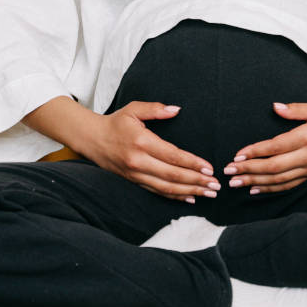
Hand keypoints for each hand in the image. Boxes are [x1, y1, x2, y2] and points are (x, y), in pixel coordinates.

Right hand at [81, 101, 218, 202]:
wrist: (91, 139)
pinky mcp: (134, 181)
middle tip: (215, 184)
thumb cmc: (116, 122)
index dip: (192, 163)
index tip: (209, 167)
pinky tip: (189, 198)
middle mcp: (139, 161)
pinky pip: (157, 191)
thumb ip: (156, 108)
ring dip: (189, 191)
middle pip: (172, 175)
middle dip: (196, 181)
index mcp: (141, 141)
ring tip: (208, 193)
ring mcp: (136, 174)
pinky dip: (174, 196)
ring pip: (166, 187)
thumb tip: (176, 109)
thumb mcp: (133, 109)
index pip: (172, 155)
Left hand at [224, 101, 306, 194]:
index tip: (238, 154)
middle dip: (249, 170)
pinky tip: (256, 190)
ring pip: (279, 180)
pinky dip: (271, 189)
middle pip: (274, 167)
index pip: (277, 147)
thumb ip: (296, 109)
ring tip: (237, 183)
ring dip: (256, 182)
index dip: (256, 152)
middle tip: (229, 171)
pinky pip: (289, 186)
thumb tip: (274, 107)